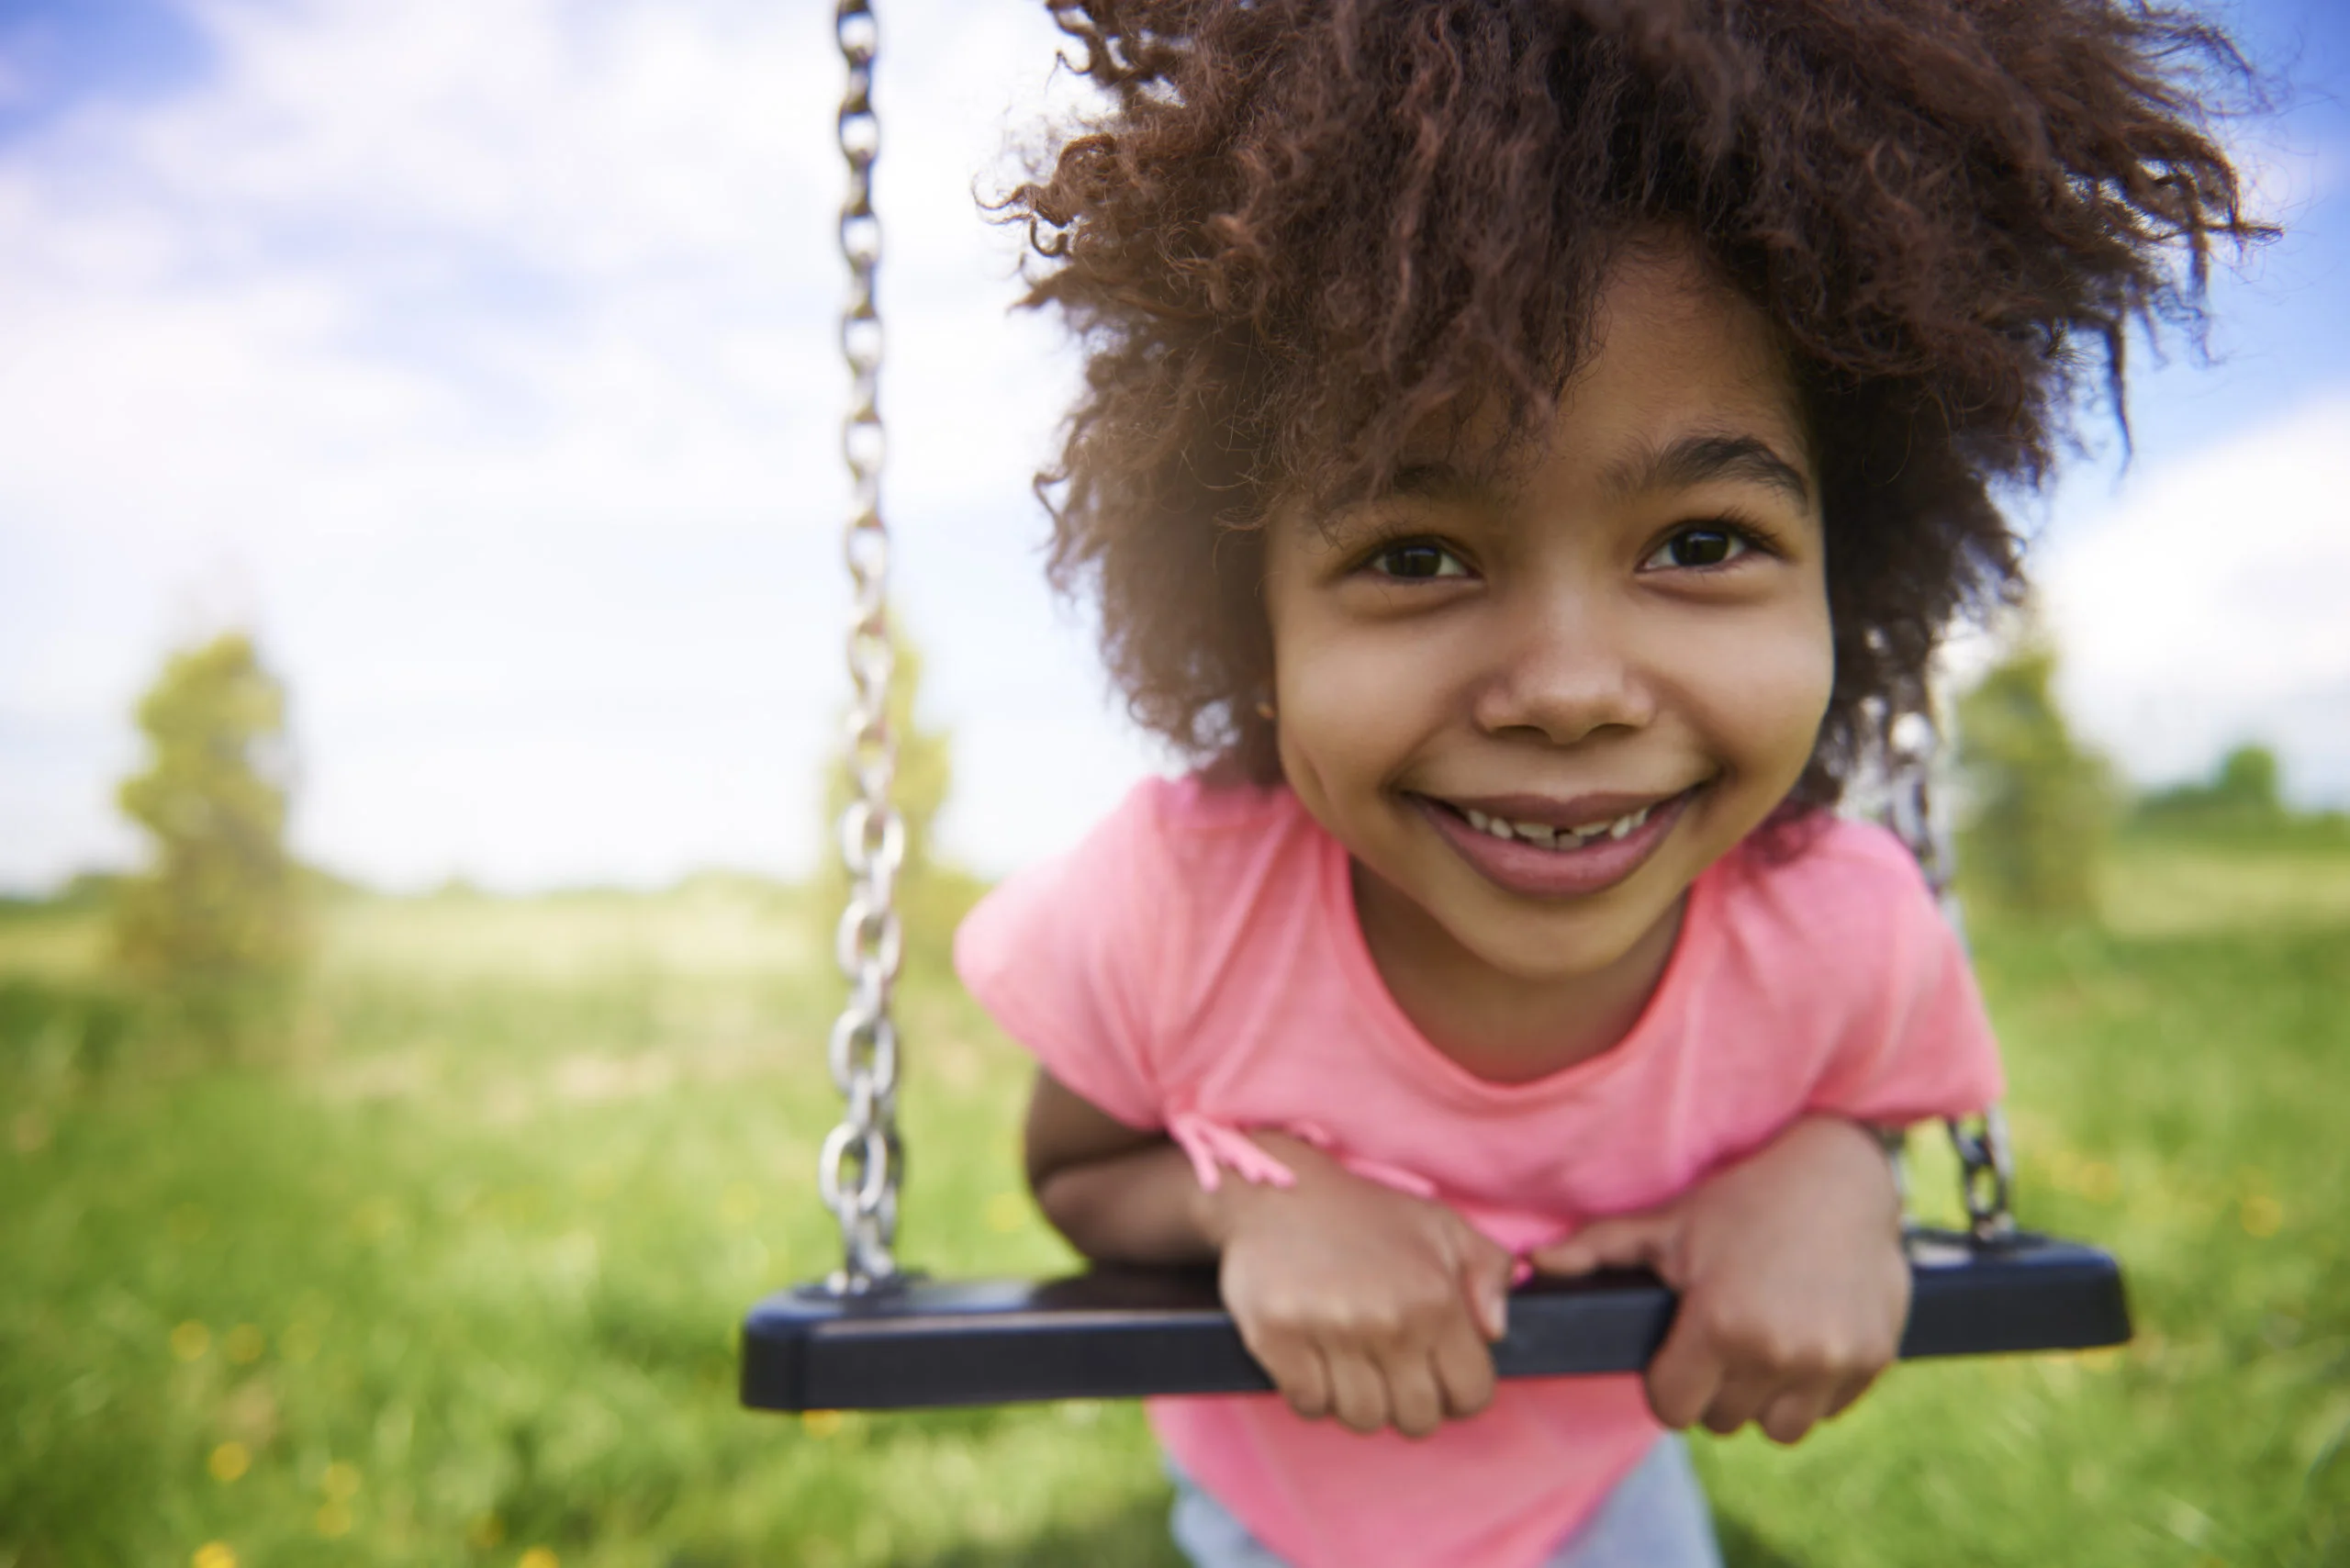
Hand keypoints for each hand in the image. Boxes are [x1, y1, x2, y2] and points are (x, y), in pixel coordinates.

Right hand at [1207, 1134, 1514, 1438]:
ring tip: (1346, 1361)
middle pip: (1417, 1420)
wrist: (1274, 1187)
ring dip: (1356, 1400)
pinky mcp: (1278, 1337)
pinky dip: (1311, 1392)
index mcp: (1435, 1297)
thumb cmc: (1361, 1212)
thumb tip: (1497, 1331)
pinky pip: (1308, 1405)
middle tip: (1386, 1371)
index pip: (1471, 1394)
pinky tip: (1311, 1358)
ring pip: (1362, 1419)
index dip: (1457, 1394)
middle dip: (1406, 1403)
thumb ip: (1488, 1271)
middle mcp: (1389, 1320)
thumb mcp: (1440, 1224)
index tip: (1434, 1376)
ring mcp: (1331, 1331)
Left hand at [1529, 1116, 1908, 1444]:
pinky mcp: (1874, 1361)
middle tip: (1719, 1339)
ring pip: (1778, 1427)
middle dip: (1713, 1387)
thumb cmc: (1744, 1197)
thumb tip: (1535, 1266)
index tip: (1677, 1354)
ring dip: (1763, 1398)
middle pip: (1724, 1419)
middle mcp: (1779, 1353)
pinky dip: (1811, 1389)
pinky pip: (1826, 1410)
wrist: (1843, 1176)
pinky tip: (1802, 1339)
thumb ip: (1598, 1250)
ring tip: (1759, 1346)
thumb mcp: (1668, 1222)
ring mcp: (1832, 1361)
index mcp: (1721, 1325)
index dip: (1667, 1382)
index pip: (1675, 1409)